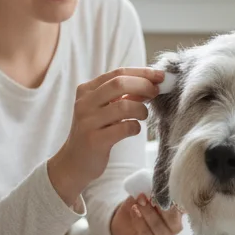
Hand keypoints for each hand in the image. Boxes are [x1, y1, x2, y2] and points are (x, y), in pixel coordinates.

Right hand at [47, 67, 163, 208]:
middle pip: (119, 84)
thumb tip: (151, 84)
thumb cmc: (94, 132)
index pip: (118, 73)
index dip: (142, 73)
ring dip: (141, 109)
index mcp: (87, 90)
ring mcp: (88, 122)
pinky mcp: (95, 140)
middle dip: (143, 86)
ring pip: (123, 106)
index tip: (160, 76)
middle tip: (156, 93)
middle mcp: (85, 103)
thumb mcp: (104, 109)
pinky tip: (134, 129)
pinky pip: (124, 128)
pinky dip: (135, 127)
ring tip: (143, 115)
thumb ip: (122, 96)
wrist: (74, 162)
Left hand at [111, 193, 183, 234]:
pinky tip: (134, 211)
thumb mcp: (147, 191)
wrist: (125, 219)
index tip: (163, 190)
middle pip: (175, 221)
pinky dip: (140, 223)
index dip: (175, 199)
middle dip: (161, 209)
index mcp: (179, 212)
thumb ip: (154, 188)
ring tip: (138, 203)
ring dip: (148, 214)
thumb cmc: (140, 202)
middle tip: (146, 196)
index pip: (184, 207)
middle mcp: (176, 226)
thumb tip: (156, 182)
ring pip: (161, 229)